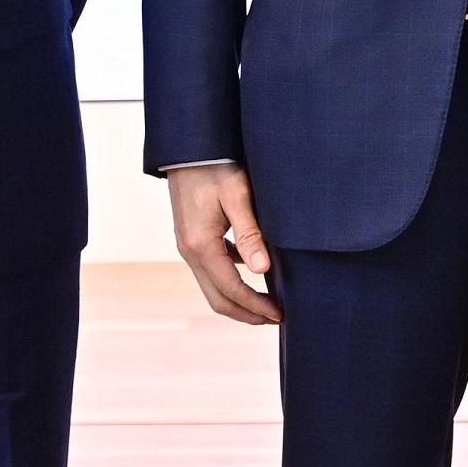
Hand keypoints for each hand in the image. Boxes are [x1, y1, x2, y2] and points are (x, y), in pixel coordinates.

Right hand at [167, 165, 281, 326]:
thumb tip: (262, 269)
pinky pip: (210, 269)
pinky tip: (251, 270)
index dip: (256, 306)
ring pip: (212, 287)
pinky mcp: (191, 237)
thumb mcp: (237, 196)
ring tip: (266, 302)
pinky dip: (230, 280)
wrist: (188, 147)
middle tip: (275, 319)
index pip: (231, 290)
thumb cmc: (216, 166)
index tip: (279, 314)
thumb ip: (250, 233)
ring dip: (238, 299)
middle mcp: (190, 251)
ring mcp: (187, 246)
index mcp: (201, 245)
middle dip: (246, 313)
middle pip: (217, 298)